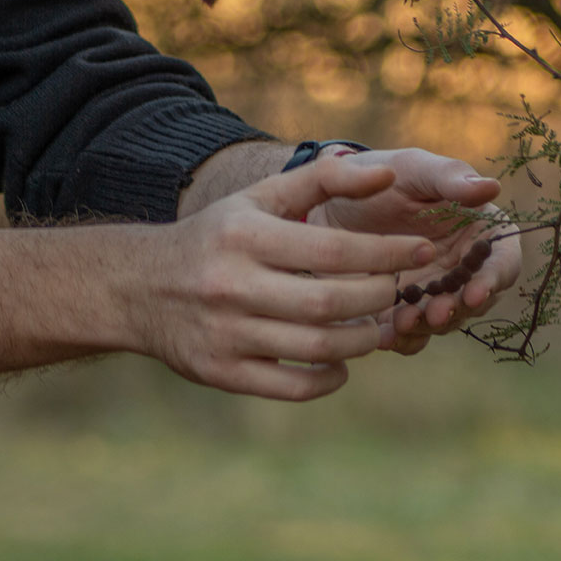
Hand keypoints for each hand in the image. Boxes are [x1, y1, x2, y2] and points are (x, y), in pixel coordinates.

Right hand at [130, 159, 436, 398]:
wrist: (140, 287)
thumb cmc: (219, 237)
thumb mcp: (259, 198)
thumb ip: (323, 179)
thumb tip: (385, 173)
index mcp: (244, 237)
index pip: (331, 249)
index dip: (384, 253)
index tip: (420, 250)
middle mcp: (232, 285)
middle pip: (328, 303)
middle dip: (377, 298)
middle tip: (399, 291)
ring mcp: (225, 334)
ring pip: (315, 348)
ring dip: (361, 341)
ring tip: (378, 327)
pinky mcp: (220, 372)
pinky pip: (291, 387)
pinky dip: (328, 379)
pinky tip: (342, 363)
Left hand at [309, 147, 521, 354]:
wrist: (333, 201)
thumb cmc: (383, 175)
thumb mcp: (414, 168)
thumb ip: (450, 178)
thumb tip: (492, 187)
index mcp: (480, 232)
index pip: (503, 261)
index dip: (494, 280)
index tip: (475, 292)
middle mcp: (463, 268)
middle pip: (475, 300)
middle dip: (456, 310)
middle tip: (434, 313)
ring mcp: (434, 293)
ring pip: (443, 321)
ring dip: (427, 326)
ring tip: (402, 323)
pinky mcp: (404, 311)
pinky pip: (411, 334)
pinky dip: (402, 339)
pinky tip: (384, 337)